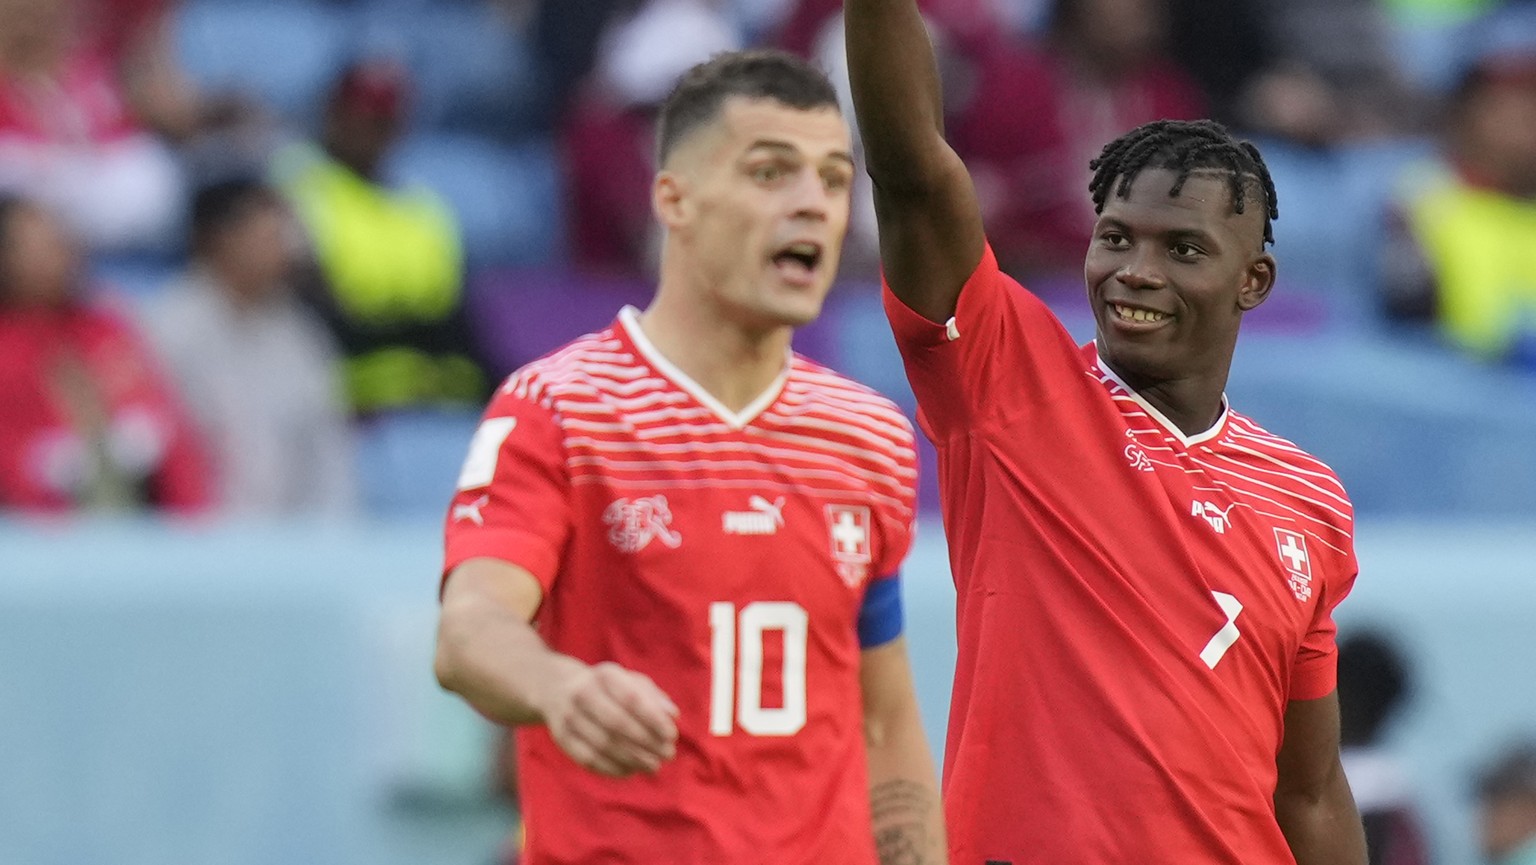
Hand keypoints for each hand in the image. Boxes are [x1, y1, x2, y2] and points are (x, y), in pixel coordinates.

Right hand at [539, 660, 679, 776]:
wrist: (558, 689)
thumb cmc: (607, 688)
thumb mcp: (630, 682)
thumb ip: (653, 697)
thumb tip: (672, 715)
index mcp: (605, 675)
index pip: (632, 698)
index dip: (654, 719)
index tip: (672, 736)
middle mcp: (583, 693)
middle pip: (617, 723)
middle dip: (646, 742)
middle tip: (667, 754)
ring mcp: (569, 716)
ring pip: (603, 745)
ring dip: (633, 759)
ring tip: (654, 766)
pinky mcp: (561, 738)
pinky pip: (589, 759)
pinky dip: (613, 768)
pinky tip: (631, 771)